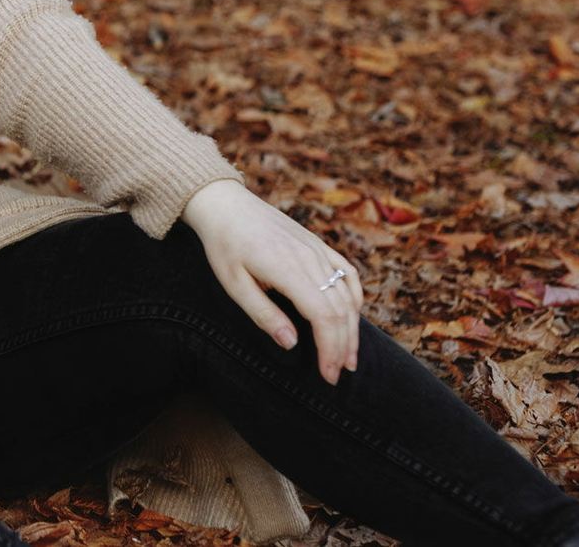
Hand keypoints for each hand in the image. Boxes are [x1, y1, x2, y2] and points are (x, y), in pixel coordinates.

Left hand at [181, 179, 362, 385]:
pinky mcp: (318, 244)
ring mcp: (317, 249)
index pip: (323, 316)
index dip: (330, 348)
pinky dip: (354, 298)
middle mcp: (309, 258)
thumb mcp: (233, 283)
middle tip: (337, 375)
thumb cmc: (224, 245)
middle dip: (342, 346)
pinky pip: (347, 272)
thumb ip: (263, 313)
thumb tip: (292, 344)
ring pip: (347, 293)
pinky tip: (352, 317)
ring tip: (348, 357)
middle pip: (340, 309)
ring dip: (352, 328)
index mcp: (286, 268)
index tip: (327, 374)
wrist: (225, 204)